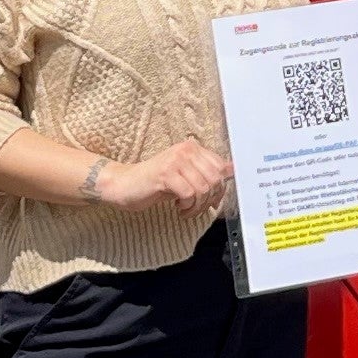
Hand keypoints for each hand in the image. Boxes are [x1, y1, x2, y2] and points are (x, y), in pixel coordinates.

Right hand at [100, 139, 232, 212]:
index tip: (210, 201)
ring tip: (186, 209)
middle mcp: (186, 150)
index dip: (219, 189)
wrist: (125, 185)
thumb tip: (233, 170)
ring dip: (197, 206)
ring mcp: (175, 160)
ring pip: (203, 188)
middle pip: (215, 179)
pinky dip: (186, 206)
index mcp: (193, 148)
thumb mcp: (186, 176)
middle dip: (209, 200)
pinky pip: (189, 194)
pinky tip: (178, 207)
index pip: (221, 168)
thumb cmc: (156, 182)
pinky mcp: (166, 173)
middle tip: (196, 207)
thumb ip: (207, 172)